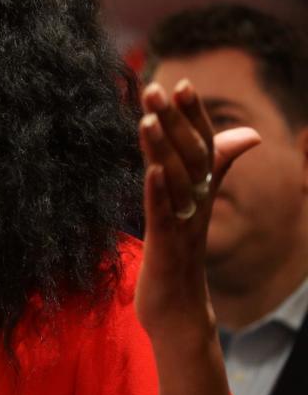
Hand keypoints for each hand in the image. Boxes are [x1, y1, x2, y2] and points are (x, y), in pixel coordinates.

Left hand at [134, 80, 259, 343]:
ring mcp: (183, 225)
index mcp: (201, 193)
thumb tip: (248, 135)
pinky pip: (164, 215)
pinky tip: (150, 171)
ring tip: (147, 118)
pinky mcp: (166, 247)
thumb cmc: (181, 254)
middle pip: (189, 156)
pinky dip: (158, 192)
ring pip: (176, 181)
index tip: (181, 82)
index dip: (193, 116)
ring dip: (162, 149)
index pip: (202, 147)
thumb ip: (215, 169)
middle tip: (156, 87)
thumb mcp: (195, 207)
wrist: (179, 312)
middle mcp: (196, 204)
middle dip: (174, 121)